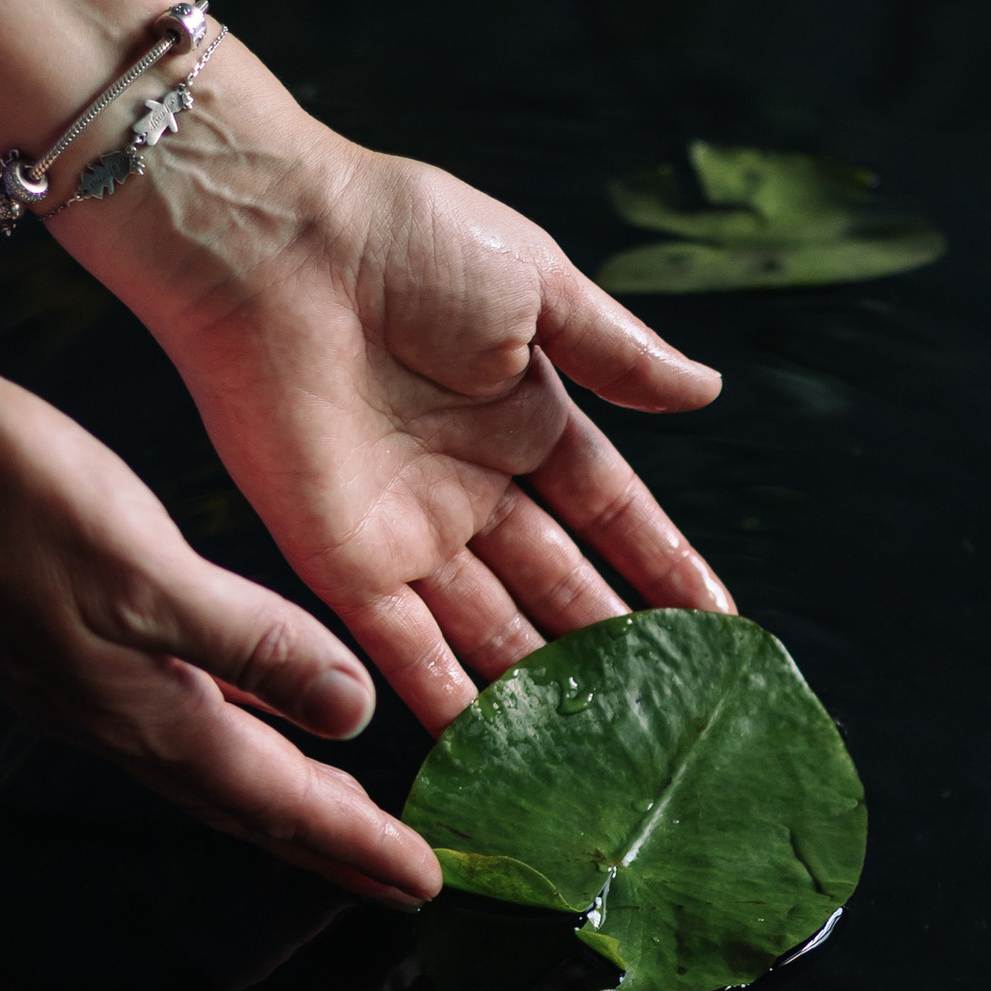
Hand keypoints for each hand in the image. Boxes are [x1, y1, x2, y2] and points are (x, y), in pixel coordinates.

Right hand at [0, 357, 440, 907]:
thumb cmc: (17, 503)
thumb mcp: (152, 572)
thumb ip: (255, 647)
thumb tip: (351, 717)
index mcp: (153, 716)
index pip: (283, 804)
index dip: (360, 847)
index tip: (427, 884)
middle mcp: (126, 721)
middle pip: (255, 805)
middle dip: (333, 845)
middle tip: (402, 878)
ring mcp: (95, 689)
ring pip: (221, 767)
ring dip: (289, 799)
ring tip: (346, 817)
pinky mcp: (78, 646)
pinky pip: (188, 715)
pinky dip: (243, 730)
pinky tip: (262, 710)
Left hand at [73, 106, 732, 733]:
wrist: (275, 242)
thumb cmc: (404, 236)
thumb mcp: (538, 284)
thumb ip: (617, 353)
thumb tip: (708, 390)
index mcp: (520, 412)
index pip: (608, 510)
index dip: (660, 565)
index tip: (714, 626)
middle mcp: (468, 481)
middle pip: (555, 581)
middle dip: (608, 645)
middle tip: (667, 712)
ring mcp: (405, 526)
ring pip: (489, 626)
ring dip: (540, 687)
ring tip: (601, 753)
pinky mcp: (338, 558)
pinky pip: (403, 645)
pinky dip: (445, 698)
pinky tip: (493, 750)